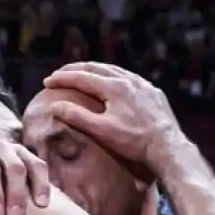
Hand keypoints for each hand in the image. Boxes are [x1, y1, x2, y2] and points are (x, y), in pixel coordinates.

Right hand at [42, 62, 187, 168]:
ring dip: (95, 71)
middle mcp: (129, 80)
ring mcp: (143, 84)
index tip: (47, 81)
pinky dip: (113, 77)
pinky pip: (129, 78)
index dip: (62, 78)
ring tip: (82, 75)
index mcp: (114, 86)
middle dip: (75, 70)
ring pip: (114, 70)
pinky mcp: (154, 92)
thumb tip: (55, 106)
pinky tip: (112, 84)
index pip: (82, 77)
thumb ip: (77, 117)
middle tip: (60, 74)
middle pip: (97, 68)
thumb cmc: (134, 141)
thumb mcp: (102, 131)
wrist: (168, 147)